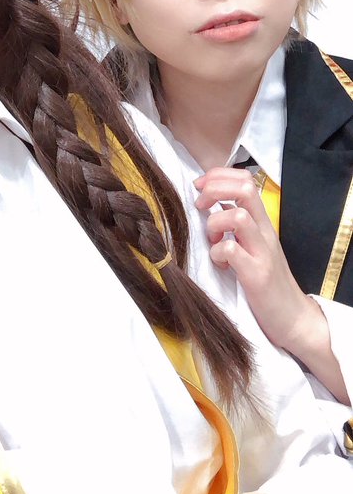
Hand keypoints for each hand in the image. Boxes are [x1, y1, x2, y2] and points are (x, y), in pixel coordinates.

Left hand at [193, 168, 317, 355]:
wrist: (293, 317)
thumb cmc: (267, 280)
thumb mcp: (253, 245)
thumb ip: (236, 224)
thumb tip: (210, 204)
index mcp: (262, 222)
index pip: (245, 180)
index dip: (218, 176)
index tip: (200, 187)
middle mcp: (265, 231)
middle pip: (244, 189)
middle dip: (215, 188)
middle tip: (200, 205)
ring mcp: (262, 252)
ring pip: (238, 216)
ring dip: (215, 223)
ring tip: (212, 240)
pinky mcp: (256, 275)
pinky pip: (230, 250)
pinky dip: (217, 254)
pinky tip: (220, 264)